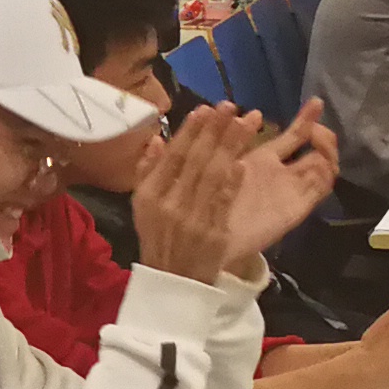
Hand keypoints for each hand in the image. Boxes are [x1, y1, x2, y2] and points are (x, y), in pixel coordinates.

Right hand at [129, 102, 261, 287]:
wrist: (172, 282)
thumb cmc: (159, 237)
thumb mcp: (142, 205)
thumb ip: (146, 171)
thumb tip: (156, 139)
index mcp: (150, 194)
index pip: (173, 156)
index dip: (190, 131)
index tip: (204, 109)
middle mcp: (169, 204)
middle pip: (195, 160)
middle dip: (214, 130)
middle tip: (230, 106)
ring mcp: (192, 219)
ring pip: (212, 176)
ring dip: (230, 147)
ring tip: (246, 123)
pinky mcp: (212, 233)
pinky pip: (222, 202)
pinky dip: (231, 182)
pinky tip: (242, 162)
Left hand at [221, 101, 340, 266]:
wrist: (206, 242)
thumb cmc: (203, 204)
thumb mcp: (210, 165)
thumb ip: (225, 141)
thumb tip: (252, 114)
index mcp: (263, 161)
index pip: (292, 137)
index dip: (305, 120)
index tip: (315, 102)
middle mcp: (282, 174)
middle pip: (313, 150)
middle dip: (321, 132)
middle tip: (318, 116)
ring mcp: (292, 190)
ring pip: (323, 166)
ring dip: (327, 148)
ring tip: (319, 135)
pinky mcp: (297, 208)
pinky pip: (320, 187)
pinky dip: (324, 170)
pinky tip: (319, 158)